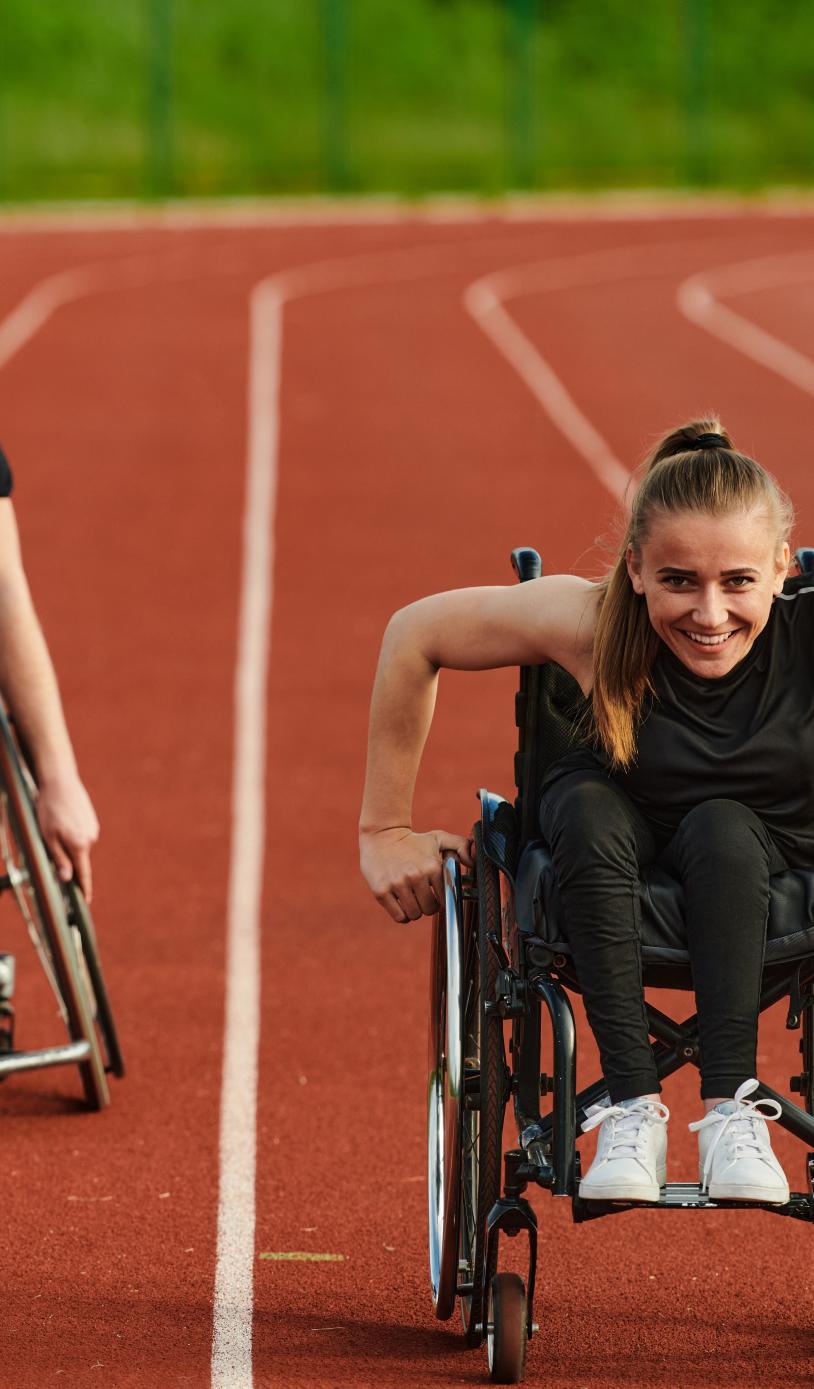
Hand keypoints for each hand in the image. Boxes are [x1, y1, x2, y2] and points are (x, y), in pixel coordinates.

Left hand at [35, 773, 99, 902]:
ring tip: (55, 824)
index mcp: (79, 844)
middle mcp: (90, 838)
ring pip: (79, 845)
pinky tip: (63, 818)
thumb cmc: (49, 809)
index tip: (86, 902)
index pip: (83, 874)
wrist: (60, 781)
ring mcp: (93, 828)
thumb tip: (66, 878)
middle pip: (78, 858)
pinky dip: (72, 832)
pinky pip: (81, 833)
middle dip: (67, 857)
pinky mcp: (92, 820)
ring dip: (68, 842)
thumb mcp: (48, 837)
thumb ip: (59, 859)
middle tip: (51, 838)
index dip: (84, 889)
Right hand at [360, 825, 473, 922]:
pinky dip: (402, 914)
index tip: (435, 894)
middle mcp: (415, 876)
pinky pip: (399, 916)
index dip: (441, 900)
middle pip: (429, 910)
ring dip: (414, 910)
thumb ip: (461, 846)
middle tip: (421, 896)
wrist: (382, 834)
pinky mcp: (381, 891)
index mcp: (432, 867)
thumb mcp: (439, 838)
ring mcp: (397, 884)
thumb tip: (472, 861)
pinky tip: (401, 903)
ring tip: (411, 898)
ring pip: (414, 915)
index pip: (445, 900)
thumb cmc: (413, 840)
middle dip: (427, 906)